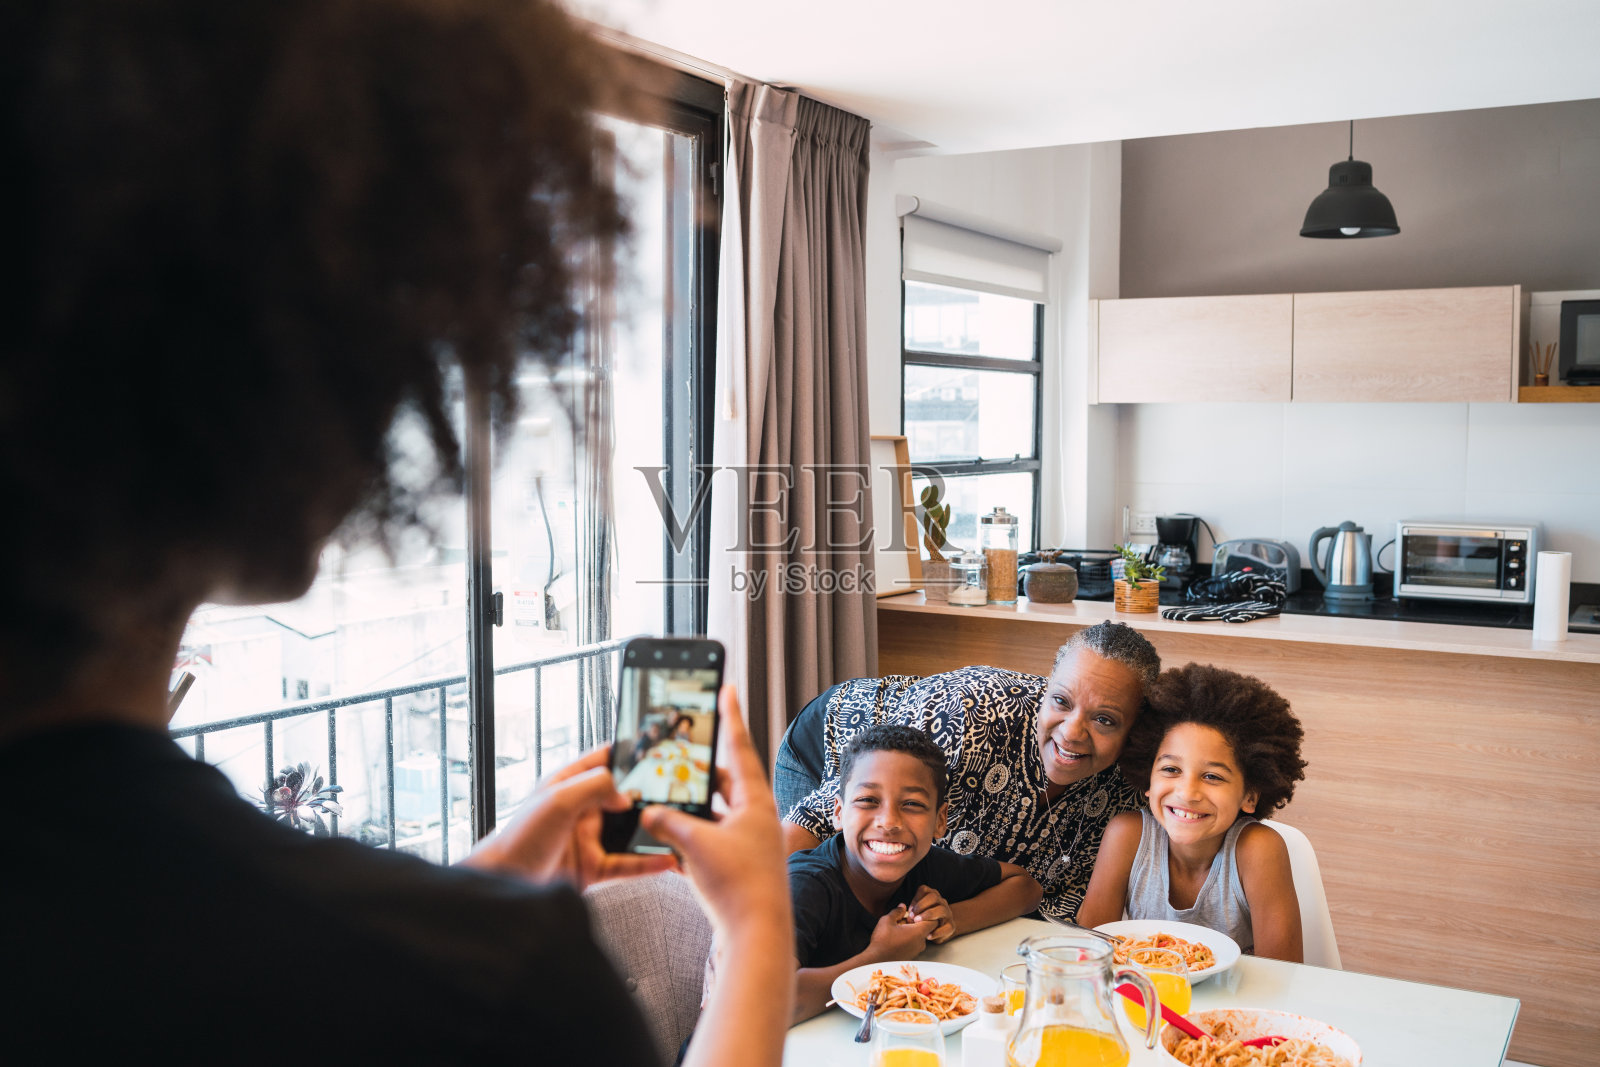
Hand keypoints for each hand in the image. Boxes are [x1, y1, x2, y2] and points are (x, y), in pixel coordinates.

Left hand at [461, 745, 675, 889]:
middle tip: (674, 792)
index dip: (626, 753)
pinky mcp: (592, 867)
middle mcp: (580, 809)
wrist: (505, 884)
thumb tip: (626, 794)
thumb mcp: (558, 799)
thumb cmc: (518, 837)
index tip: (654, 750)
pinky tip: (664, 859)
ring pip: (627, 831)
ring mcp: (587, 838)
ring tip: (675, 827)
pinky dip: (646, 862)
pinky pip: (626, 863)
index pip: (603, 759)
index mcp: (568, 783)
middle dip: (647, 794)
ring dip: (650, 830)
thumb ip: (595, 787)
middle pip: (622, 796)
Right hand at [642, 686, 790, 940]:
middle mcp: (755, 817)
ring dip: (689, 810)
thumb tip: (649, 812)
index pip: (739, 747)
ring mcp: (748, 842)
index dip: (730, 717)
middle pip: (722, 782)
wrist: (756, 937)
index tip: (728, 688)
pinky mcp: (737, 865)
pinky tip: (666, 843)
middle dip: (696, 773)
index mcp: (755, 802)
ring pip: (713, 813)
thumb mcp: (694, 846)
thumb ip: (667, 822)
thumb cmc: (738, 887)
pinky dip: (689, 839)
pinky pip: (709, 840)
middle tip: (677, 757)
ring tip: (662, 803)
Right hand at [871, 904, 934, 958]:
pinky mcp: (911, 956)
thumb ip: (897, 912)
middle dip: (916, 922)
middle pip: (925, 928)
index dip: (925, 915)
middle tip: (903, 920)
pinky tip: (897, 938)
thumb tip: (903, 906)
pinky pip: (914, 944)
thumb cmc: (882, 940)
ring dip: (911, 931)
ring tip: (898, 929)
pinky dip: (909, 939)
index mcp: (918, 932)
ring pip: (919, 936)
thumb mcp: (887, 920)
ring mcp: (917, 951)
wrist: (876, 960)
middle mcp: (921, 943)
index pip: (933, 921)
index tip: (913, 914)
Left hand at [907, 885, 954, 943]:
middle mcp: (941, 902)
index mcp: (932, 895)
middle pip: (933, 897)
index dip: (915, 899)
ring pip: (941, 910)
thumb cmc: (925, 919)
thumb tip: (904, 910)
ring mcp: (948, 913)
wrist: (942, 929)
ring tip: (918, 923)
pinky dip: (937, 932)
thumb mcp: (919, 911)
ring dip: (928, 916)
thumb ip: (913, 909)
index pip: (924, 890)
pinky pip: (946, 927)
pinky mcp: (951, 926)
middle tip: (912, 917)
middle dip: (921, 906)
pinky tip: (928, 936)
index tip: (909, 910)